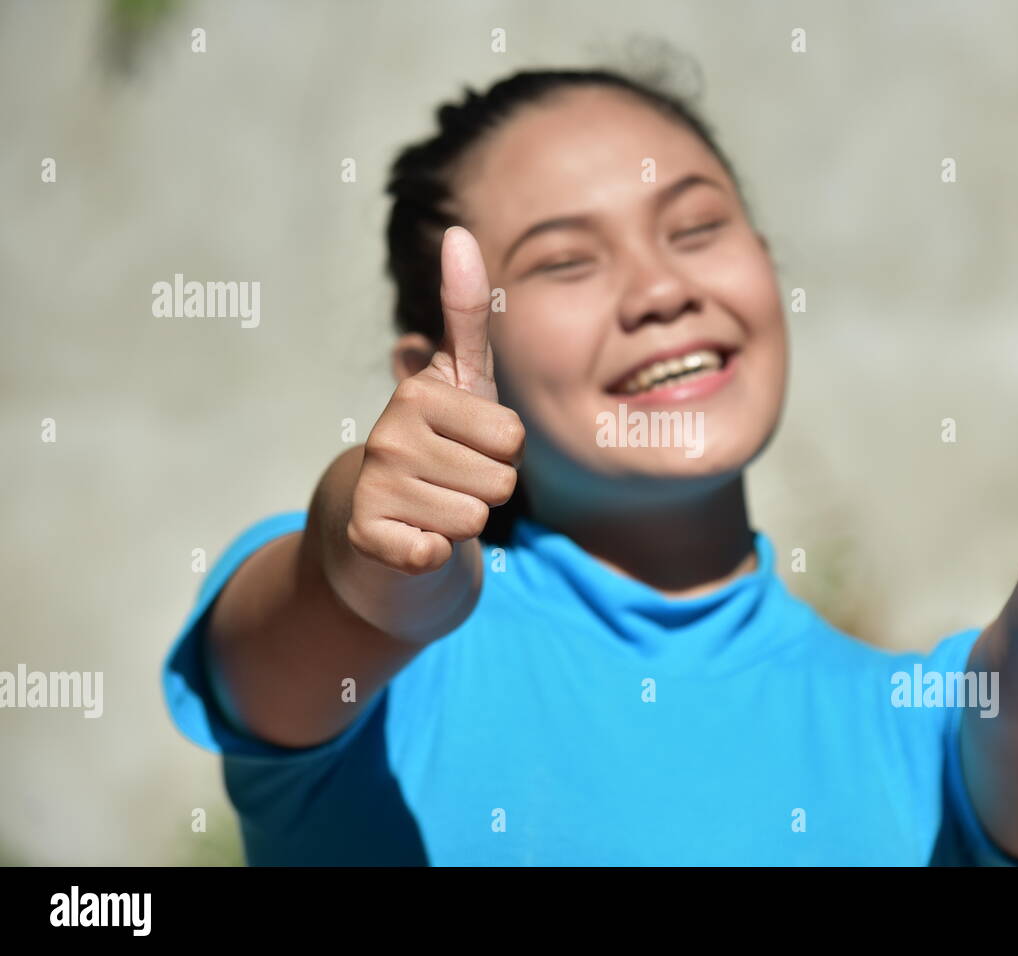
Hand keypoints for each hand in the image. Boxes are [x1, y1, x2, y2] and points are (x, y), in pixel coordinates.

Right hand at [347, 226, 524, 574]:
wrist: (384, 526)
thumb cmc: (440, 445)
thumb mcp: (462, 380)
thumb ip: (467, 313)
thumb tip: (457, 229)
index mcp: (419, 393)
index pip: (512, 438)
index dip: (502, 452)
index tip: (468, 445)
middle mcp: (388, 434)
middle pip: (500, 480)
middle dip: (487, 488)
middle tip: (453, 482)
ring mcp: (375, 485)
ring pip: (475, 518)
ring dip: (464, 522)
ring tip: (434, 507)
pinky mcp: (368, 536)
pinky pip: (434, 553)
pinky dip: (432, 556)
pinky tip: (413, 541)